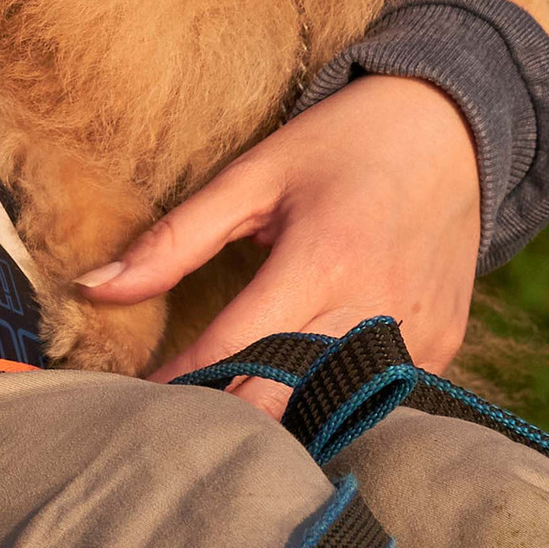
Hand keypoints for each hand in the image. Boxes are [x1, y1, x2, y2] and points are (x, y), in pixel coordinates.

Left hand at [77, 75, 482, 416]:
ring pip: (330, 412)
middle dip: (221, 416)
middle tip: (173, 420)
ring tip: (228, 410)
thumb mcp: (253, 176)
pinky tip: (300, 391)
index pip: (234, 351)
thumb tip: (95, 289)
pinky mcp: (444, 351)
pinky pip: (377, 402)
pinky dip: (332, 402)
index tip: (132, 400)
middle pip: (282, 400)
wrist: (454, 127)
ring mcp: (417, 337)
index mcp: (321, 260)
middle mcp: (374, 308)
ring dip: (276, 419)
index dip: (179, 384)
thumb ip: (175, 240)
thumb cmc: (341, 144)